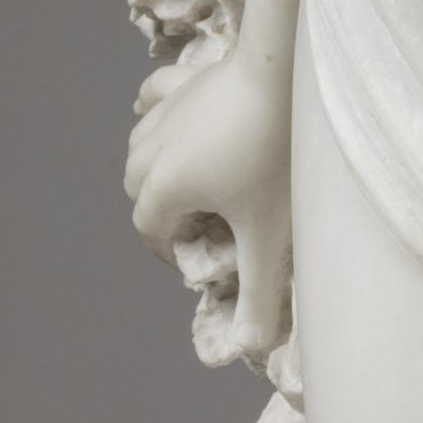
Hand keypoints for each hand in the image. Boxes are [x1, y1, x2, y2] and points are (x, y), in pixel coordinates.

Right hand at [123, 49, 292, 361]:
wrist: (285, 73)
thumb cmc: (275, 154)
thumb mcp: (269, 231)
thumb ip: (257, 293)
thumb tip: (250, 349)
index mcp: (165, 188)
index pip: (150, 230)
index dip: (171, 249)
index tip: (203, 257)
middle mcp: (154, 149)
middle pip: (137, 188)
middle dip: (160, 209)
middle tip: (202, 221)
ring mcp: (170, 111)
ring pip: (141, 144)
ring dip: (153, 165)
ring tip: (191, 180)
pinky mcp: (189, 80)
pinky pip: (155, 95)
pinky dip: (152, 108)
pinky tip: (161, 112)